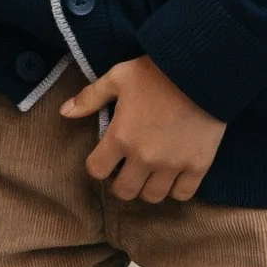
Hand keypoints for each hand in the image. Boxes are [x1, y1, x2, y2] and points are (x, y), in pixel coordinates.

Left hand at [63, 56, 225, 203]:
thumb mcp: (118, 77)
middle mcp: (144, 157)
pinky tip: (174, 174)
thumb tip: (64, 112)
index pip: (96, 171)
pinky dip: (176, 189)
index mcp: (120, 137)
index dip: (98, 165)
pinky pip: (183, 195)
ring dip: (147, 187)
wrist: (202, 69)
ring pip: (152, 197)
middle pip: (124, 192)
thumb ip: (90, 97)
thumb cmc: (156, 71)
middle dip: (121, 182)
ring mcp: (172, 164)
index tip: (106, 157)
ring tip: (150, 172)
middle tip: (127, 169)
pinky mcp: (198, 165)